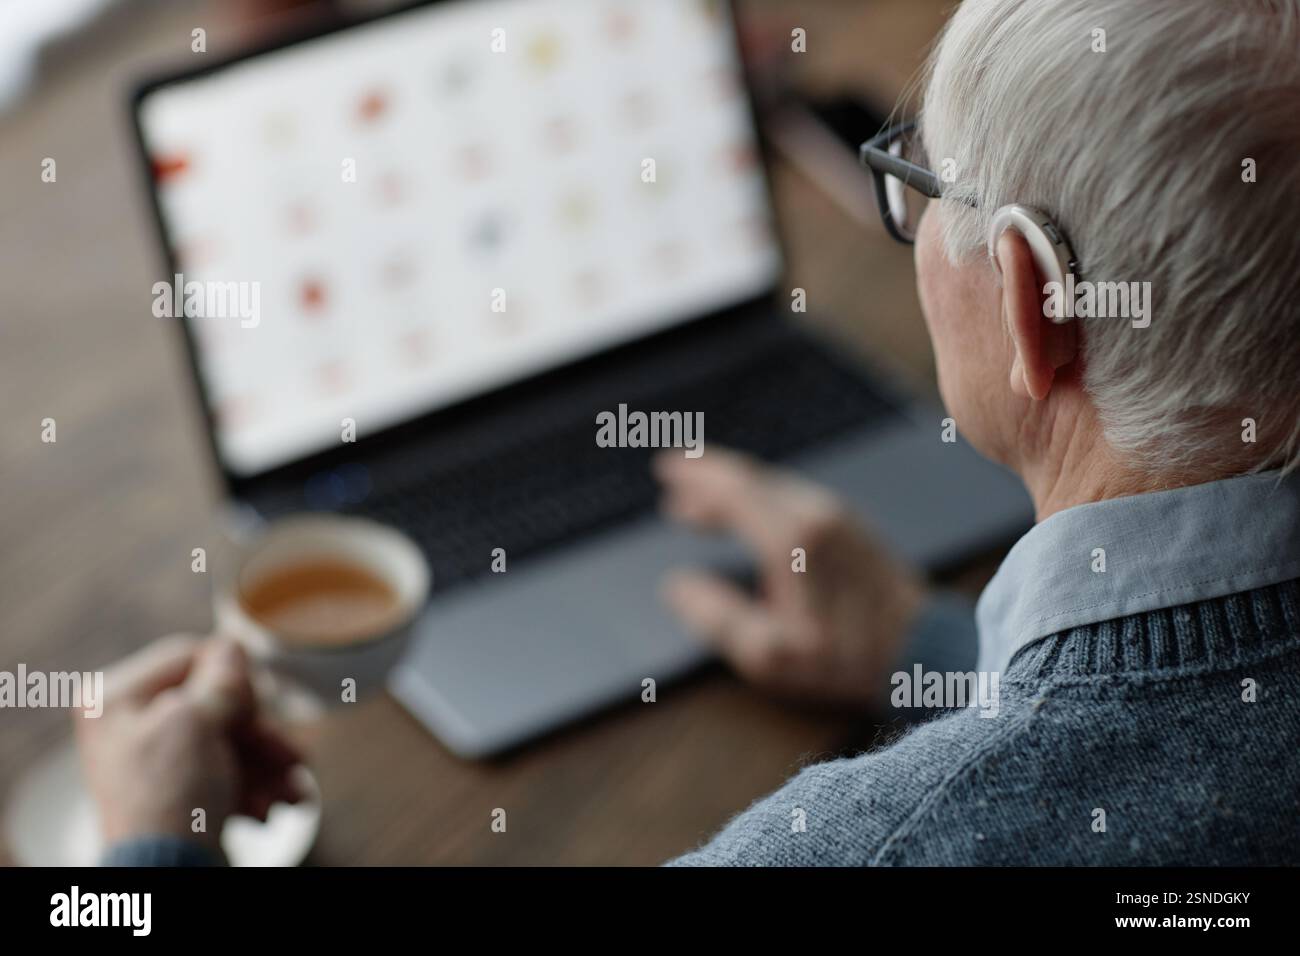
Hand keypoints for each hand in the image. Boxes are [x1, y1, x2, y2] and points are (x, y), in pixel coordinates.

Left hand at [75, 635, 304, 850]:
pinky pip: (224, 771)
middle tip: (293, 756)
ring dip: (267, 766)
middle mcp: (127, 725)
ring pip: (228, 740)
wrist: (166, 876)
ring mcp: (151, 760)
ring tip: (291, 792)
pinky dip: (254, 786)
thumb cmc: (169, 798)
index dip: (233, 677)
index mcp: (115, 698)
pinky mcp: (175, 792)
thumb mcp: (197, 722)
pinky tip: (277, 804)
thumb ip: (220, 678)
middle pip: (215, 703)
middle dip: (261, 736)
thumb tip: (233, 644)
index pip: (188, 656)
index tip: (260, 705)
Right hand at [655, 448, 924, 706]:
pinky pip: (793, 497)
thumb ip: (715, 616)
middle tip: (672, 474)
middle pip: (750, 479)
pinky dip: (760, 497)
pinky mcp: (852, 527)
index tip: (664, 472)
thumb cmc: (844, 657)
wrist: (920, 649)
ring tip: (699, 505)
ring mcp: (838, 516)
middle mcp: (815, 513)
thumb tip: (677, 586)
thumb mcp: (769, 653)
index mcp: (791, 537)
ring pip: (773, 486)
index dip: (695, 480)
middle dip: (708, 474)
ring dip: (733, 488)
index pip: (731, 492)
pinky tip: (749, 515)